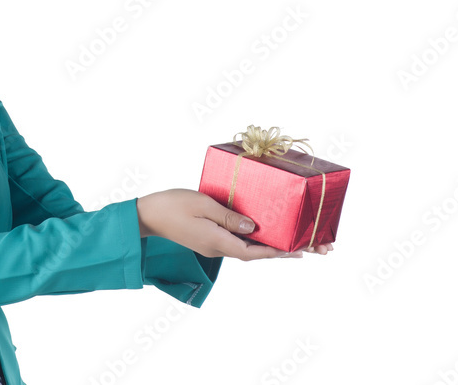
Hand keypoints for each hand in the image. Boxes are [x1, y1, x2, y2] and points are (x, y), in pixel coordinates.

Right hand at [136, 189, 333, 260]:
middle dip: (282, 251)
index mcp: (216, 241)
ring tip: (293, 241)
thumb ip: (229, 216)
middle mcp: (217, 247)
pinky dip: (254, 239)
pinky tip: (263, 232)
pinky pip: (236, 241)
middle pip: (255, 253)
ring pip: (247, 247)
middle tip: (311, 249)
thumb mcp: (203, 204)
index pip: (253, 251)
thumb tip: (254, 227)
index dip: (277, 252)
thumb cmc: (172, 205)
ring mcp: (212, 244)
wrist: (146, 215)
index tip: (300, 252)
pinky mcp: (207, 239)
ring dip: (270, 245)